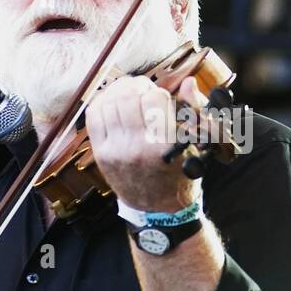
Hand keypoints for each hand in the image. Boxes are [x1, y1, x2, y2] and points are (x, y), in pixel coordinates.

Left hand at [85, 75, 209, 211]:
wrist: (156, 208)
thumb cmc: (180, 174)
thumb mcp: (195, 146)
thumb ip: (193, 111)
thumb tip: (188, 83)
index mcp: (164, 146)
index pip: (155, 100)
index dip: (158, 93)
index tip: (161, 98)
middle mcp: (138, 148)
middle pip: (129, 98)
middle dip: (137, 87)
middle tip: (143, 90)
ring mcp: (116, 151)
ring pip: (110, 103)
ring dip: (120, 92)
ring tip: (129, 94)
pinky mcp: (101, 154)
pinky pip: (94, 116)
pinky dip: (103, 102)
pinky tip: (113, 102)